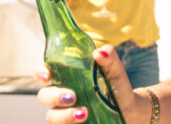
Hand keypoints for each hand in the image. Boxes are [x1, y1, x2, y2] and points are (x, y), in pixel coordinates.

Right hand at [36, 46, 150, 122]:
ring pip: (52, 116)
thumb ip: (109, 59)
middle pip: (44, 96)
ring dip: (64, 116)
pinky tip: (84, 123)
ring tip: (84, 113)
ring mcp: (64, 114)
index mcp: (66, 77)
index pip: (45, 73)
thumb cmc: (116, 87)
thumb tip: (99, 52)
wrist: (129, 110)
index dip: (41, 73)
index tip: (47, 75)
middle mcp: (60, 96)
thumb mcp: (115, 72)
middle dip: (54, 96)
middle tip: (72, 96)